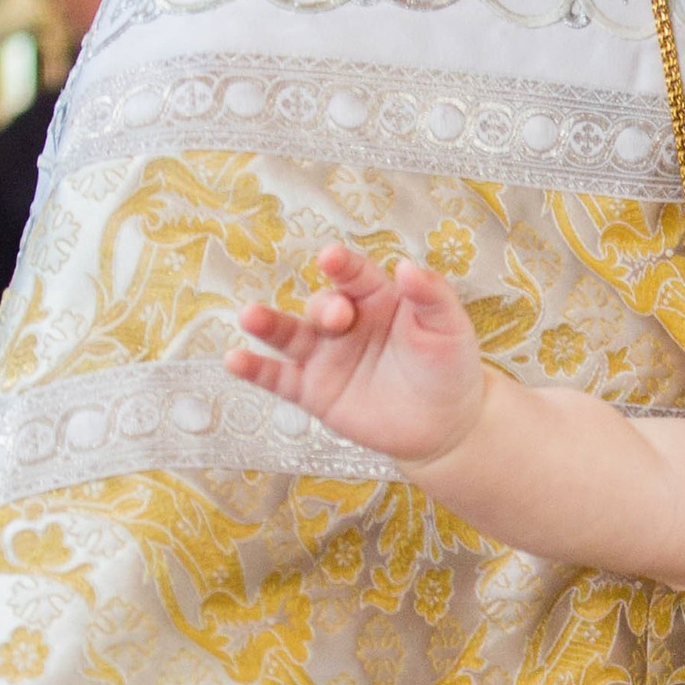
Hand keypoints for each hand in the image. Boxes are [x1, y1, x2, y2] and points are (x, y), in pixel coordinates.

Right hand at [225, 240, 486, 463]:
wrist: (445, 426)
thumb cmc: (449, 367)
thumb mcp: (450, 328)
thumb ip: (432, 296)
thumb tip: (407, 266)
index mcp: (377, 298)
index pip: (354, 275)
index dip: (342, 265)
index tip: (331, 258)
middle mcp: (344, 321)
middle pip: (322, 305)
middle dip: (325, 308)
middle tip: (337, 318)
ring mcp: (325, 356)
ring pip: (289, 334)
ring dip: (267, 324)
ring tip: (249, 315)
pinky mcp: (312, 391)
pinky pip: (279, 378)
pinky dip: (255, 369)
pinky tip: (234, 360)